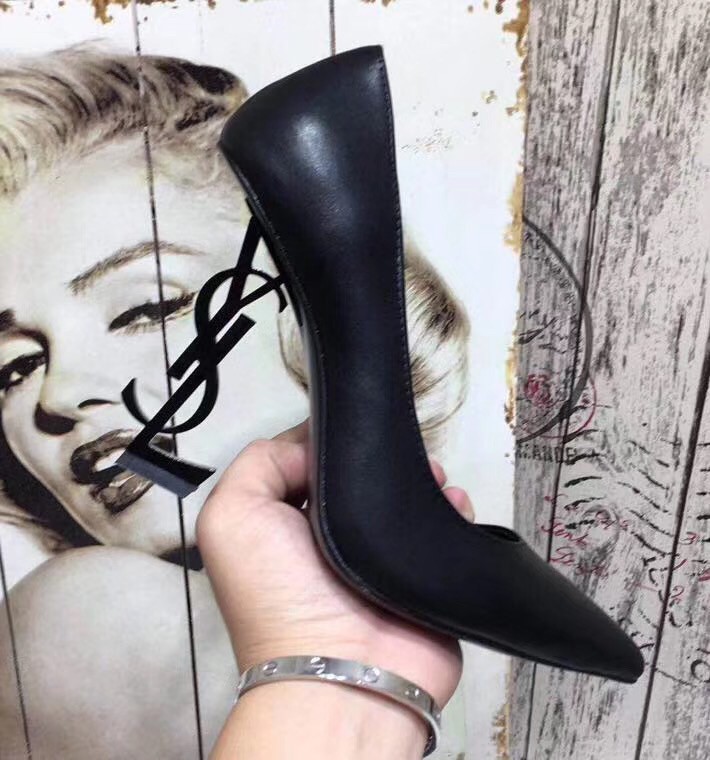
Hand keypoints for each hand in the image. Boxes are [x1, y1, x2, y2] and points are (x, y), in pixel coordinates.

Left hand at [197, 420, 475, 711]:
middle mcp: (332, 536)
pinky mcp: (421, 573)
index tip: (355, 430)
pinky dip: (452, 510)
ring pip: (403, 497)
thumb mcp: (232, 516)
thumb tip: (314, 450)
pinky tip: (453, 502)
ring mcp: (379, 555)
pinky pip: (442, 528)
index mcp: (286, 521)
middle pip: (362, 475)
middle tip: (402, 452)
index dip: (330, 441)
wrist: (344, 673)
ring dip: (419, 478)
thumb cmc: (279, 594)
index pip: (311, 461)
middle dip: (381, 457)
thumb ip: (259, 464)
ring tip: (434, 476)